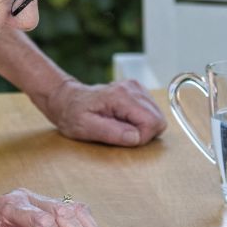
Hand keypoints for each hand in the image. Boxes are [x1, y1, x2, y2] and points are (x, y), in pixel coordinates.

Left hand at [39, 77, 165, 146]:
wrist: (67, 100)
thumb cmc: (73, 115)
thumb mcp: (85, 128)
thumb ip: (111, 132)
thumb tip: (136, 137)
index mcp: (121, 97)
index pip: (152, 122)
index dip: (141, 137)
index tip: (123, 138)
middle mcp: (132, 88)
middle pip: (158, 119)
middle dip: (143, 132)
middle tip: (121, 133)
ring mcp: (136, 87)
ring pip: (157, 115)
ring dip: (142, 126)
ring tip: (120, 125)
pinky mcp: (137, 90)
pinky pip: (151, 111)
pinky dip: (140, 119)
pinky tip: (123, 119)